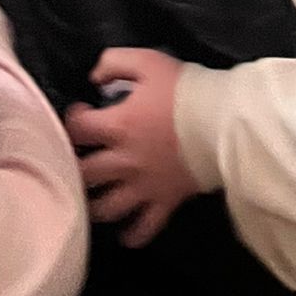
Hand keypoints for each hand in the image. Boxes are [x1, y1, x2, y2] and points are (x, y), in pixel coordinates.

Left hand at [67, 48, 199, 249]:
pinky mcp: (166, 202)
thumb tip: (95, 77)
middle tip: (78, 158)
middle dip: (74, 166)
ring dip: (94, 205)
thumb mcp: (147, 61)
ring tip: (90, 198)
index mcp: (119, 126)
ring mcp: (145, 186)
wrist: (223, 122)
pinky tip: (124, 233)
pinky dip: (132, 234)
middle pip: (85, 174)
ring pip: (107, 208)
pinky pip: (145, 228)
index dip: (72, 120)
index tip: (81, 113)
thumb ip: (114, 62)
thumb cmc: (184, 90)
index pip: (78, 129)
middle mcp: (125, 161)